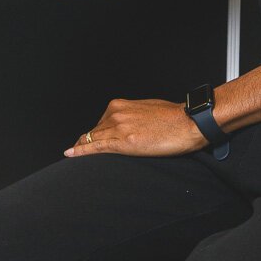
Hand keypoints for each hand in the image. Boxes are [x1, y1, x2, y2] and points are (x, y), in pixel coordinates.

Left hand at [64, 98, 207, 157]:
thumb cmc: (174, 117)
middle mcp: (116, 114)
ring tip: (74, 155)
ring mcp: (119, 127)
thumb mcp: (147, 110)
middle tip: (80, 151)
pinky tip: (71, 153)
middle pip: (94, 132)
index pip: (100, 123)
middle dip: (87, 142)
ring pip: (93, 139)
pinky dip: (81, 151)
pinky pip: (97, 147)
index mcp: (121, 105)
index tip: (89, 140)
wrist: (189, 122)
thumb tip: (129, 125)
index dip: (94, 134)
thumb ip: (133, 117)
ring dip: (83, 147)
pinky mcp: (124, 142)